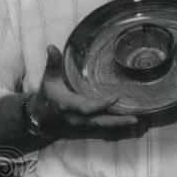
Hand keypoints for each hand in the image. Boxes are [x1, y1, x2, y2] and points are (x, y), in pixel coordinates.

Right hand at [29, 45, 145, 139]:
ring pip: (103, 127)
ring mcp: (81, 126)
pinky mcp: (86, 129)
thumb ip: (53, 63)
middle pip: (99, 121)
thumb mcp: (48, 79)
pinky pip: (102, 128)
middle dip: (116, 120)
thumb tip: (52, 47)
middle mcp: (76, 119)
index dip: (100, 105)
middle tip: (134, 118)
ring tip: (136, 120)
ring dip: (119, 124)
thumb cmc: (47, 95)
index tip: (115, 98)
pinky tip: (129, 122)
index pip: (86, 107)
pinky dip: (115, 126)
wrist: (40, 117)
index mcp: (67, 105)